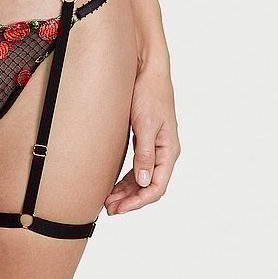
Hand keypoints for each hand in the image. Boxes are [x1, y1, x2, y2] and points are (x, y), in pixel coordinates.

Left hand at [105, 56, 179, 214]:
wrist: (148, 70)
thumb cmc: (149, 93)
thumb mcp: (145, 123)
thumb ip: (145, 153)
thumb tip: (145, 182)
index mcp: (169, 150)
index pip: (156, 187)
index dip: (138, 201)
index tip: (120, 208)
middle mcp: (164, 151)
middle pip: (149, 186)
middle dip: (130, 199)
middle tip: (109, 208)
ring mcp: (156, 146)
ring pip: (143, 178)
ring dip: (128, 191)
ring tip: (109, 200)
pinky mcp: (146, 139)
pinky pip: (139, 166)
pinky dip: (128, 178)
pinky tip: (115, 184)